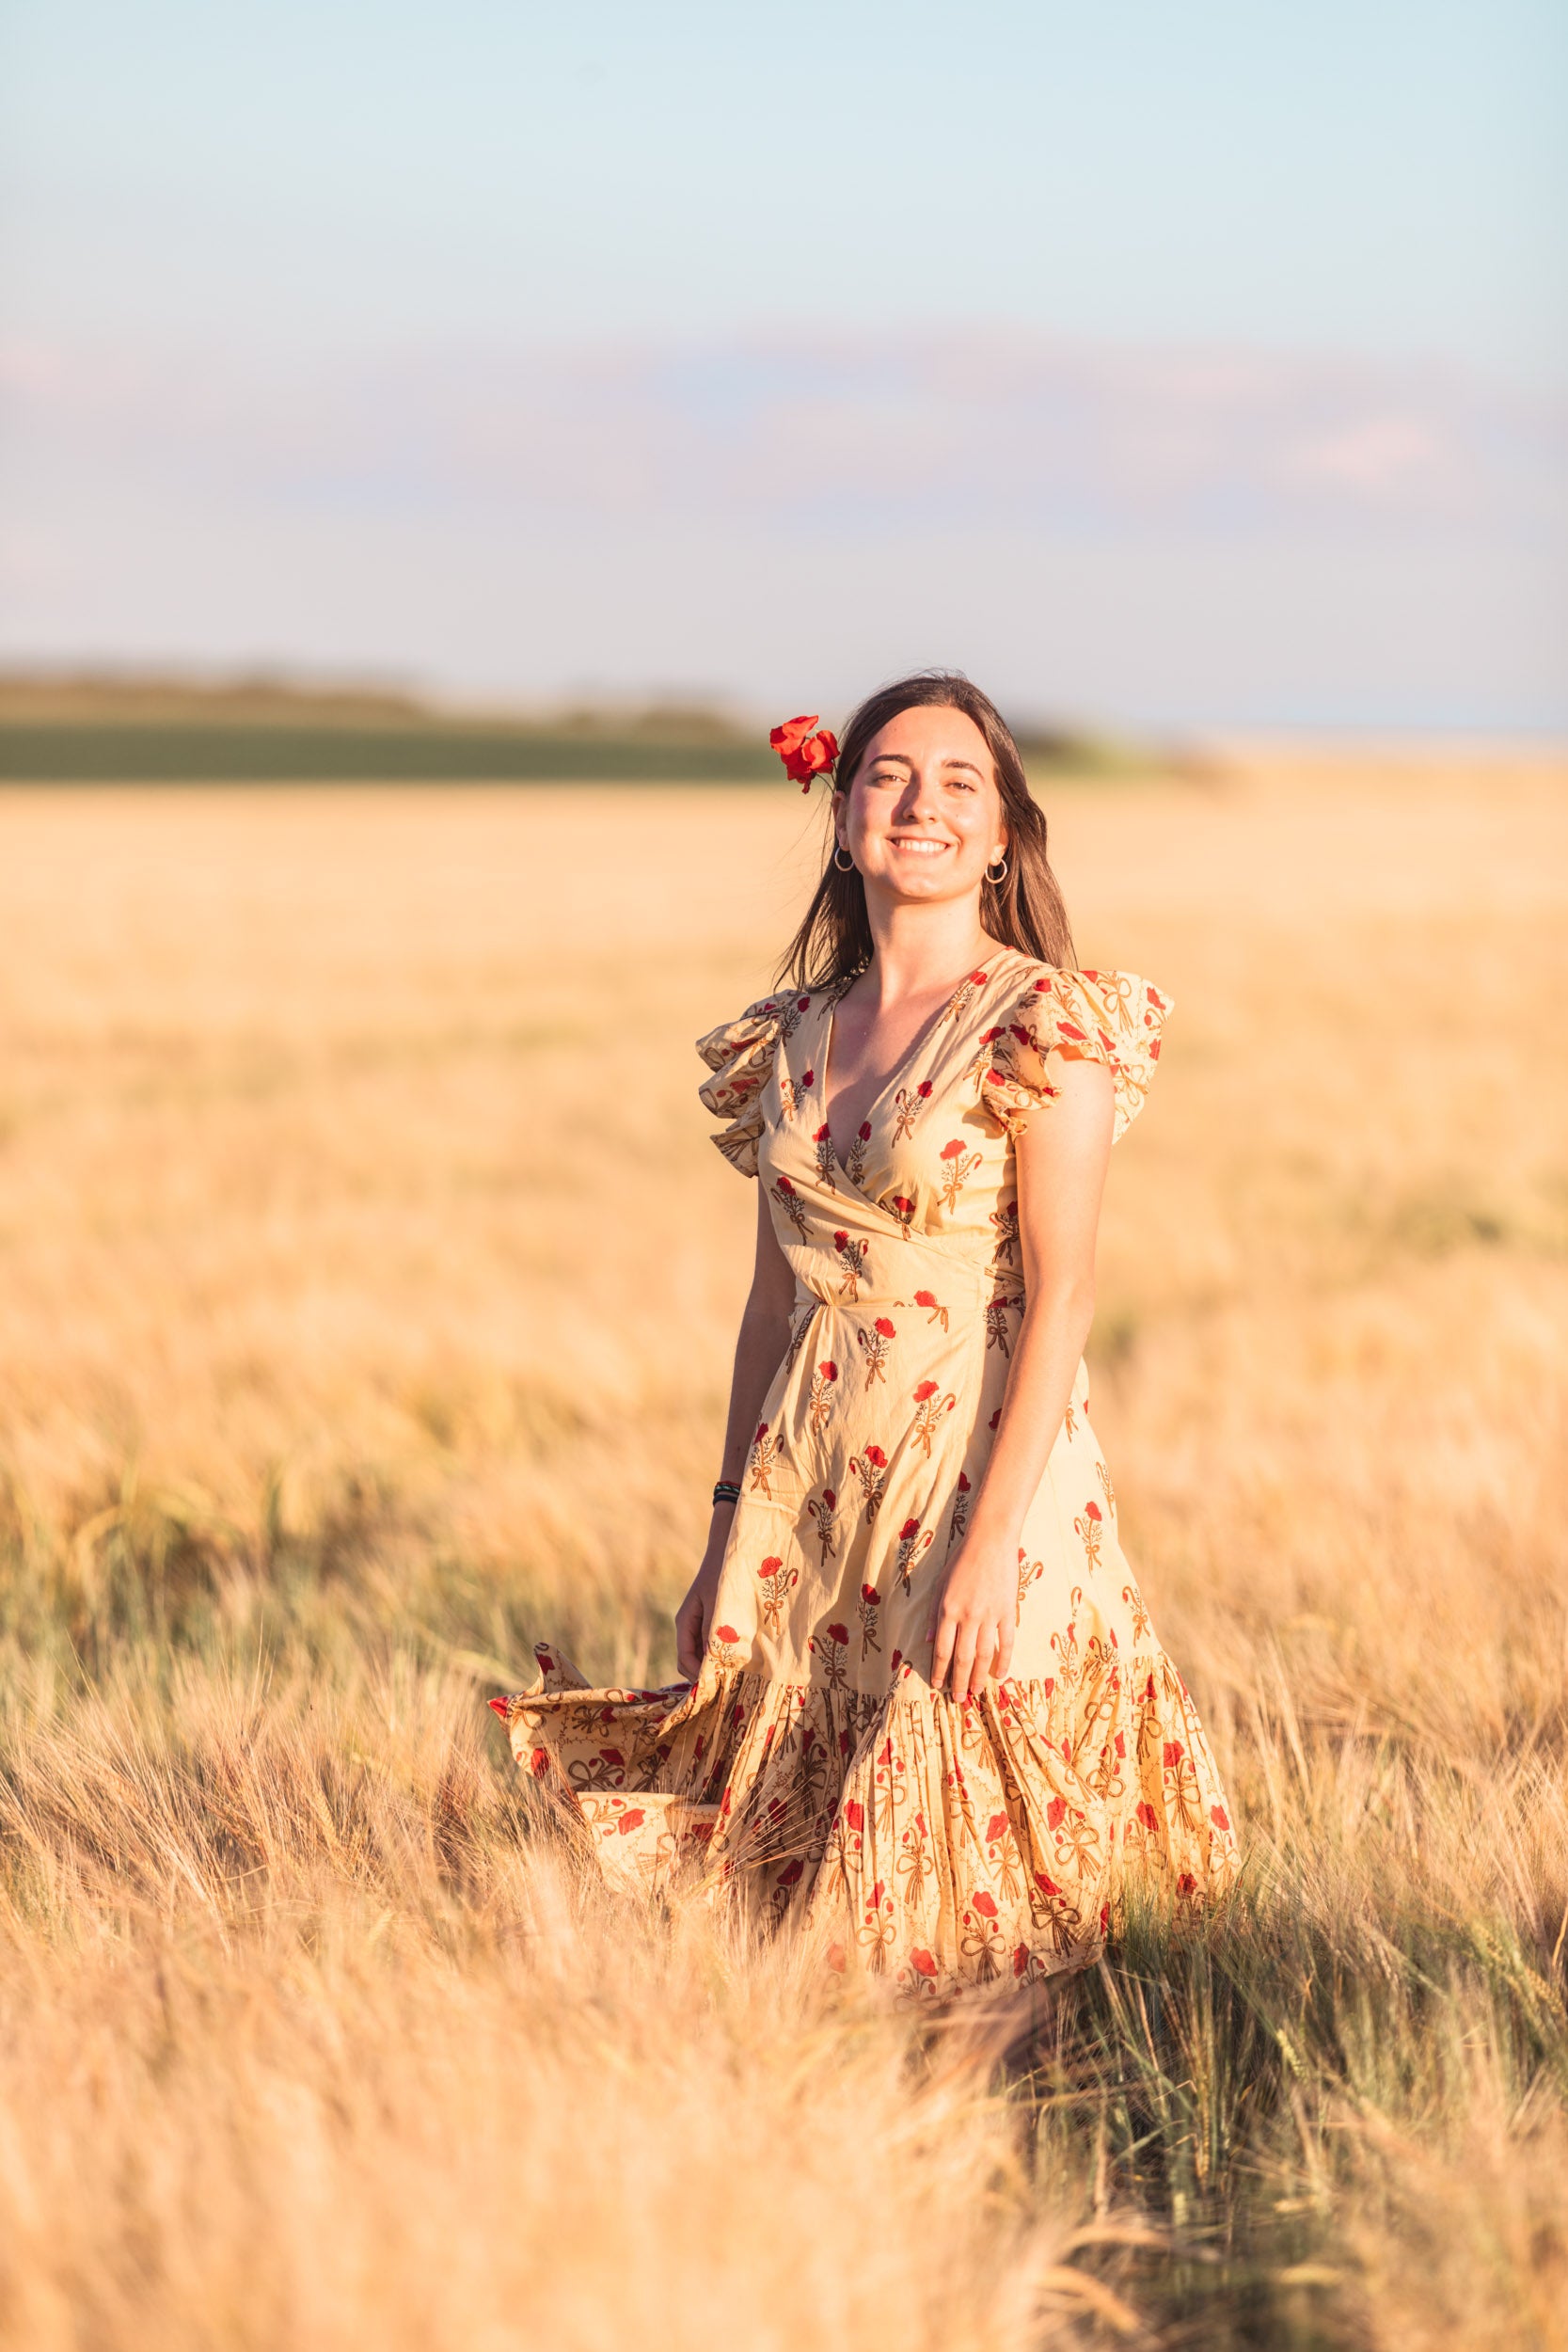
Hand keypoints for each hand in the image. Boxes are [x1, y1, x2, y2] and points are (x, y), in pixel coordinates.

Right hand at [674, 1516, 729, 1679]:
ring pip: (702, 1657)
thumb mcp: (719, 1603)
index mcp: (685, 1622)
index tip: (717, 1685)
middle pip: (691, 1663)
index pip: (684, 1659)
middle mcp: (689, 1627)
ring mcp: (700, 1626)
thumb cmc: (723, 1574)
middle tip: (729, 1687)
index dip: (698, 1676)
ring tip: (737, 1676)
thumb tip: (713, 1661)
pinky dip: (722, 1656)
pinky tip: (741, 1659)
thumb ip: (715, 1631)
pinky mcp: (712, 1623)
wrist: (729, 1550)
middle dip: (706, 1676)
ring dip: (715, 1667)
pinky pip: (713, 1647)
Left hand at [926, 1533, 1015, 1699]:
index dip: (940, 1670)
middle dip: (959, 1681)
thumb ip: (934, 1614)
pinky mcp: (1008, 1612)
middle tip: (958, 1699)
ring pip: (984, 1655)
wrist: (991, 1542)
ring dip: (979, 1676)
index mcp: (949, 1610)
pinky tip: (1000, 1675)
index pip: (943, 1649)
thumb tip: (929, 1641)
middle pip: (963, 1657)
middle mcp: (969, 1617)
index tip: (938, 1685)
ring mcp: (990, 1616)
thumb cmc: (962, 1561)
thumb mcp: (940, 1584)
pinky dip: (1004, 1661)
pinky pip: (1007, 1642)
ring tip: (975, 1692)